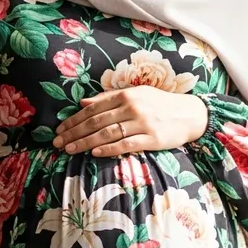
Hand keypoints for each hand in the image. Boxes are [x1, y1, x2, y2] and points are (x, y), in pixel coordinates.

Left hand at [52, 86, 207, 157]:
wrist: (189, 114)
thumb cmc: (159, 104)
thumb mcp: (135, 94)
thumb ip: (108, 98)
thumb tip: (82, 103)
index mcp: (125, 95)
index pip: (93, 108)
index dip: (74, 120)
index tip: (59, 129)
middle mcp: (132, 107)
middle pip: (96, 121)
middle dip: (74, 133)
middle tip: (58, 143)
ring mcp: (142, 123)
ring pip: (107, 134)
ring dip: (86, 142)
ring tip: (70, 150)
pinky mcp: (151, 138)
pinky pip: (125, 145)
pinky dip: (109, 149)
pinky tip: (94, 153)